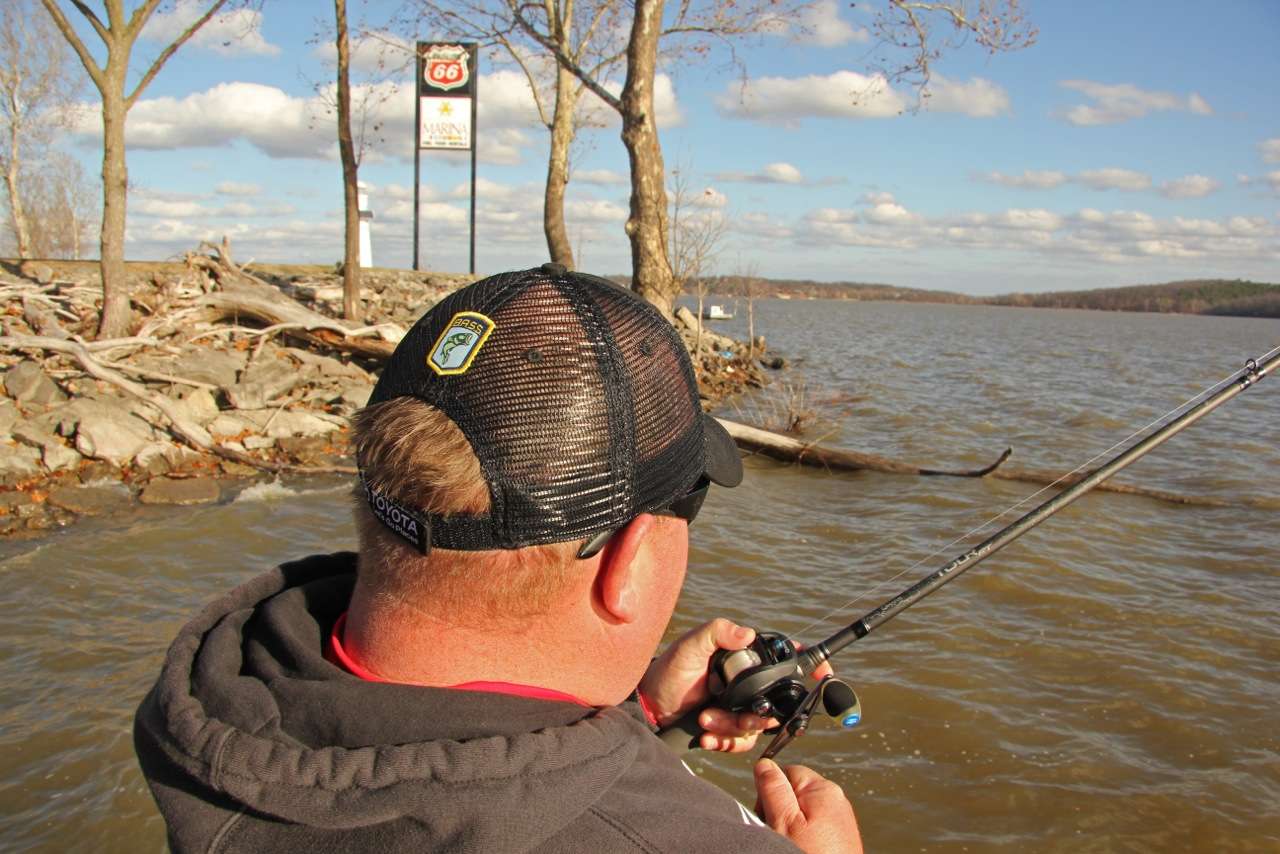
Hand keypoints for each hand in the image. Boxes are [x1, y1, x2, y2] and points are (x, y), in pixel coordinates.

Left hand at [638, 619, 772, 751]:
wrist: (651, 704)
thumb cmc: (671, 670)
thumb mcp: (690, 645)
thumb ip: (717, 632)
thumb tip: (748, 634)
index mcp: (741, 663)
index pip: (772, 672)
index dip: (776, 683)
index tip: (764, 696)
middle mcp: (744, 686)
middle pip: (767, 706)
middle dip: (749, 716)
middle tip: (725, 715)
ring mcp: (737, 709)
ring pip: (753, 727)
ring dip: (729, 728)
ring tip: (704, 720)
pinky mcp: (727, 729)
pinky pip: (740, 743)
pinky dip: (724, 743)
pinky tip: (705, 736)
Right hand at [754, 759, 862, 853]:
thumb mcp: (783, 822)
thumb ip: (773, 789)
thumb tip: (764, 763)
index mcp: (824, 789)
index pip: (787, 773)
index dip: (771, 792)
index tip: (768, 815)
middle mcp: (837, 800)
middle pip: (795, 792)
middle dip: (781, 810)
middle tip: (779, 835)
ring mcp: (842, 820)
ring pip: (804, 812)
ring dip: (792, 827)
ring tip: (792, 847)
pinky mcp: (843, 838)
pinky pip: (816, 829)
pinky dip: (805, 839)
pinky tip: (803, 851)